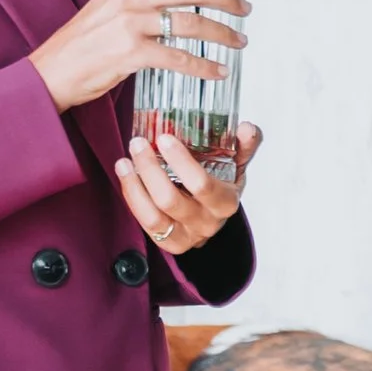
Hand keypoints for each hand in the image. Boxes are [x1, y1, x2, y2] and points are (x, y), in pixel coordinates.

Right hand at [29, 0, 249, 112]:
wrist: (48, 74)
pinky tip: (217, 71)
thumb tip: (175, 1)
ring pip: (192, 22)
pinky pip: (180, 58)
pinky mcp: (131, 53)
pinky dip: (204, 66)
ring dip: (223, 33)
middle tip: (244, 9)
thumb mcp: (104, 6)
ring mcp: (129, 24)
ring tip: (239, 41)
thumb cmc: (79, 44)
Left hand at [114, 121, 261, 253]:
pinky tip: (126, 175)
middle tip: (138, 144)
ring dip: (134, 186)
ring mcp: (185, 236)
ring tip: (125, 161)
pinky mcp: (167, 242)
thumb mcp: (237, 163)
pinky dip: (132, 198)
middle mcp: (206, 223)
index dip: (181, 162)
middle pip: (170, 200)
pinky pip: (145, 223)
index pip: (202, 185)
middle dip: (150, 169)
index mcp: (225, 203)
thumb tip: (246, 128)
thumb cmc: (223, 184)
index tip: (164, 138)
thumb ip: (244, 145)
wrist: (214, 214)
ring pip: (153, 216)